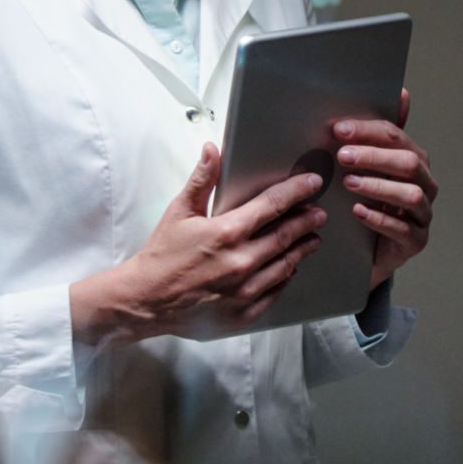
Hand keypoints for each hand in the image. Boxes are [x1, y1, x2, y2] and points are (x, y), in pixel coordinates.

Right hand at [73, 144, 326, 343]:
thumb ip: (202, 180)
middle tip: (318, 213)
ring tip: (311, 238)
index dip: (296, 191)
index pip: (273, 205)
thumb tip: (213, 150)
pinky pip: (276, 291)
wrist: (144, 301)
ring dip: (302, 248)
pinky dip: (285, 276)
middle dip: (307, 220)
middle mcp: (241, 262)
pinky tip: (289, 267)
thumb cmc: (161, 255)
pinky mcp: (244, 313)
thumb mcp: (179, 212)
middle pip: (287, 235)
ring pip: (287, 264)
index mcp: (227, 233)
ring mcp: (245, 291)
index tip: (312, 183)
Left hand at [334, 89, 435, 288]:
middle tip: (342, 156)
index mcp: (415, 160)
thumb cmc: (370, 200)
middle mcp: (425, 184)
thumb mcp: (370, 166)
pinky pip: (404, 229)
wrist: (368, 249)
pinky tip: (358, 211)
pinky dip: (380, 218)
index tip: (339, 130)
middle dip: (374, 157)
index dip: (368, 132)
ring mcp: (424, 214)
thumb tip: (402, 92)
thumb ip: (379, 134)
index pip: (397, 138)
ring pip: (411, 195)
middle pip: (408, 163)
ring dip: (378, 186)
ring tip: (349, 183)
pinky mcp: (417, 241)